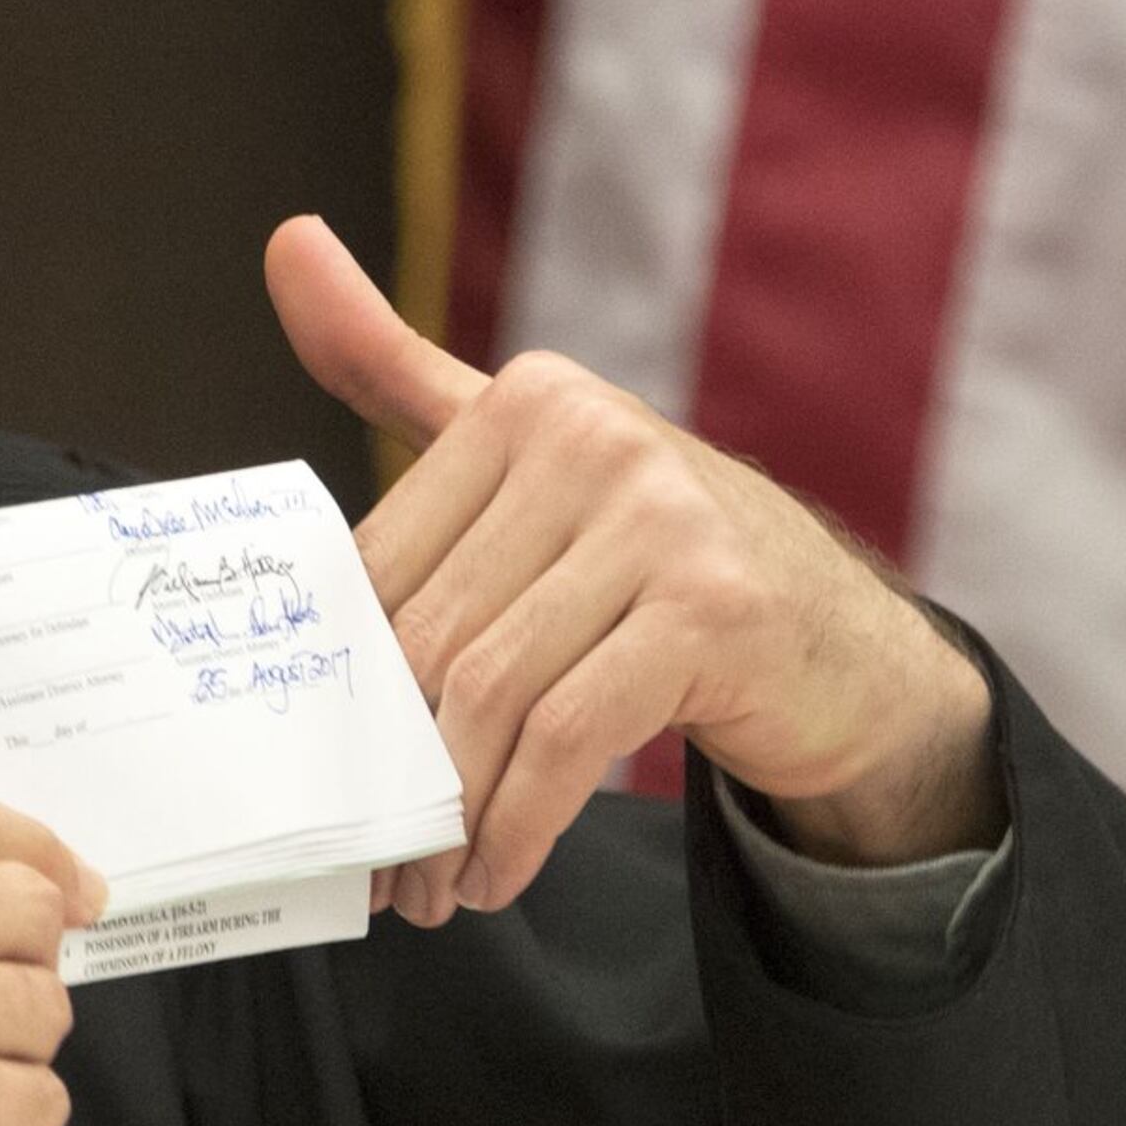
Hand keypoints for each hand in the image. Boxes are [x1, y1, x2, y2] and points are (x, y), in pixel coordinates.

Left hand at [266, 216, 995, 920]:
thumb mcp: (524, 455)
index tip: (328, 776)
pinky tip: (496, 872)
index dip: (347, 687)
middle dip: (390, 766)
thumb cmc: (654, 560)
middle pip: (431, 633)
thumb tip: (284, 239)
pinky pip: (570, 735)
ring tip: (430, 886)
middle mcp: (594, 439)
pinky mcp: (713, 611)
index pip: (383, 565)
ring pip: (491, 691)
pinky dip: (520, 821)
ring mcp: (662, 520)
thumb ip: (396, 367)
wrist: (840, 646)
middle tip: (373, 861)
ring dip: (449, 814)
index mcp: (529, 401)